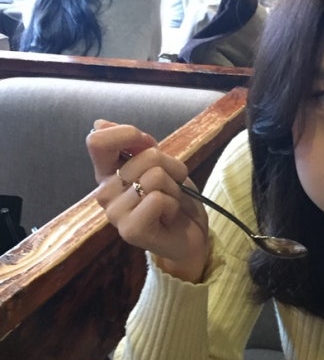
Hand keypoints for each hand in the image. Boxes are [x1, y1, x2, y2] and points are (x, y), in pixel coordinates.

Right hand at [86, 119, 209, 281]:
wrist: (191, 236)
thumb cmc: (174, 198)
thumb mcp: (161, 163)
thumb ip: (136, 145)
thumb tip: (99, 123)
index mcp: (108, 174)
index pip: (97, 141)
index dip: (126, 134)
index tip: (147, 143)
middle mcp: (105, 193)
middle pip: (144, 157)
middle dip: (170, 167)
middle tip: (170, 187)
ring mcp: (115, 214)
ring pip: (154, 176)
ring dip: (174, 188)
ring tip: (169, 202)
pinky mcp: (129, 230)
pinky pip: (157, 198)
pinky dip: (173, 204)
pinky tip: (168, 216)